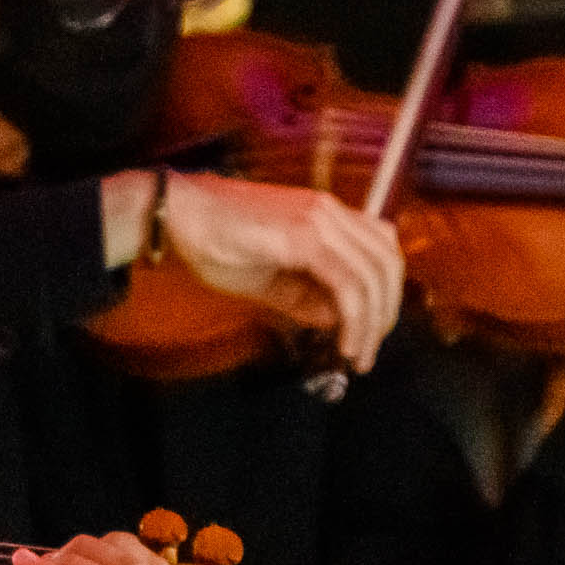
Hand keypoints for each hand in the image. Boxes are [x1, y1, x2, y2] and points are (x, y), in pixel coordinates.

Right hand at [133, 168, 409, 372]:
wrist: (176, 217)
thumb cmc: (214, 241)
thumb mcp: (270, 278)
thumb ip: (306, 298)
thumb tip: (337, 320)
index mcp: (325, 214)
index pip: (382, 248)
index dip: (386, 292)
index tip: (373, 329)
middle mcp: (329, 211)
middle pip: (387, 262)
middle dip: (386, 312)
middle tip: (369, 348)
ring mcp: (319, 220)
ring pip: (372, 275)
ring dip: (372, 323)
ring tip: (357, 353)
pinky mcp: (303, 237)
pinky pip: (346, 284)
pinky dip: (354, 318)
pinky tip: (343, 342)